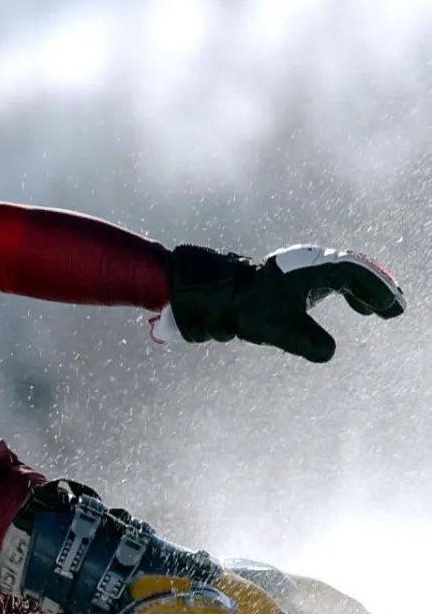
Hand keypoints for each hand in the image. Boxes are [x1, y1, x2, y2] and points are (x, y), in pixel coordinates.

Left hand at [165, 243, 404, 361]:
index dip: (377, 292)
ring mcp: (303, 265)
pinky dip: (348, 290)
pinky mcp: (296, 273)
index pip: (355, 276)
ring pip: (344, 273)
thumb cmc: (249, 309)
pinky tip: (355, 308)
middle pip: (355, 270)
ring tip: (377, 310)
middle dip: (376, 289)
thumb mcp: (281, 331)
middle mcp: (311, 261)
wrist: (219, 294)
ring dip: (363, 290)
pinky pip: (333, 277)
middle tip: (394, 309)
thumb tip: (328, 352)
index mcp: (314, 268)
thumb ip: (309, 343)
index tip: (391, 310)